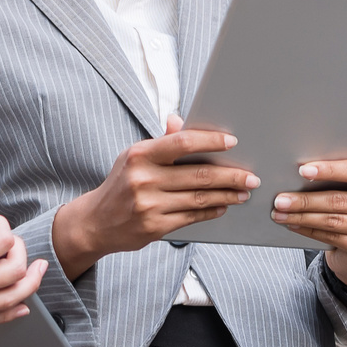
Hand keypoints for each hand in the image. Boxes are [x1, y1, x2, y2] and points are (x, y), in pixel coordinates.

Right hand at [51, 115, 253, 277]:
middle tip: (251, 176)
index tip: (232, 141)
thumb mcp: (134, 158)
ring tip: (244, 192)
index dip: (210, 141)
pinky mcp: (154, 227)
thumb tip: (179, 119)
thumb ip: (161, 142)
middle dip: (231, 175)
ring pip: (199, 198)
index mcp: (139, 155)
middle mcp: (143, 179)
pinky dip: (212, 211)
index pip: (181, 142)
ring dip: (227, 195)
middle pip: (198, 175)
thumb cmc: (121, 184)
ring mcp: (149, 205)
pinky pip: (192, 217)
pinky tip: (223, 206)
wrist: (95, 222)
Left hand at [271, 154, 346, 287]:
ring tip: (280, 213)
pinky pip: (333, 237)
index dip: (329, 170)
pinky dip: (309, 230)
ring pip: (334, 220)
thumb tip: (325, 141)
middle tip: (281, 199)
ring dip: (302, 216)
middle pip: (341, 199)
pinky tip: (293, 225)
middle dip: (306, 199)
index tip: (303, 170)